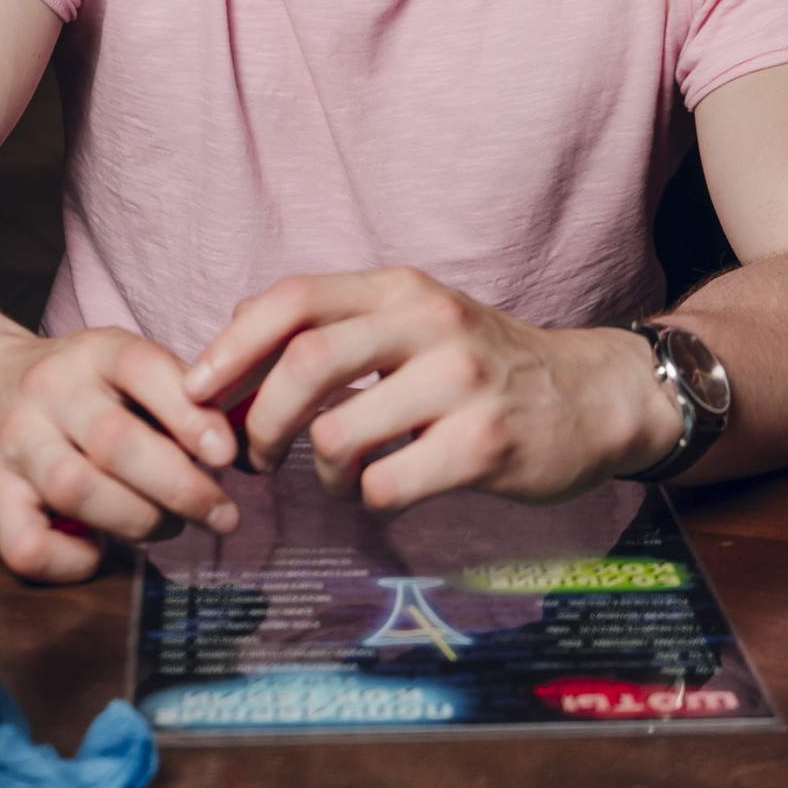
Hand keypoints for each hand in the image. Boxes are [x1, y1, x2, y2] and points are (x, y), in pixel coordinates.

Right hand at [0, 316, 239, 581]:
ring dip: (137, 520)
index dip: (189, 413)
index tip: (228, 454)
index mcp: (94, 353)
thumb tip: (237, 446)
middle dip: (179, 487)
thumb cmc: (74, 385)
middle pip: (116, 442)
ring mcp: (14, 445)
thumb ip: (176, 396)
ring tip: (171, 527)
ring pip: (75, 490)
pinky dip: (71, 561)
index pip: (143, 369)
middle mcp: (50, 394)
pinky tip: (99, 553)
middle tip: (222, 513)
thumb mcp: (121, 366)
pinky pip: (26, 545)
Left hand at [182, 268, 683, 509]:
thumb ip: (338, 322)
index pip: (295, 298)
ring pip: (338, 434)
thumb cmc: (487, 364)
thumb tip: (237, 329)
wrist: (593, 396)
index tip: (194, 389)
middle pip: (305, 361)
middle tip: (254, 455)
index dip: (232, 343)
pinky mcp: (483, 446)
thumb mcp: (418, 319)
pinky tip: (385, 490)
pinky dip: (367, 498)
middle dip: (259, 420)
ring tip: (338, 476)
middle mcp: (431, 323)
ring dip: (319, 472)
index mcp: (403, 289)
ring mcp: (460, 383)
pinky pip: (385, 484)